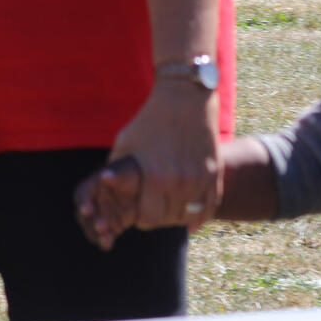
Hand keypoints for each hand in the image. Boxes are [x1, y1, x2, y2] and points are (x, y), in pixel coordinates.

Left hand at [74, 77, 219, 250]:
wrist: (185, 97)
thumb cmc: (149, 120)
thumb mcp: (125, 143)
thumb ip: (116, 170)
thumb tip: (105, 189)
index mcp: (154, 176)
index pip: (148, 217)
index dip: (142, 219)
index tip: (140, 215)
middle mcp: (179, 181)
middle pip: (169, 219)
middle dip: (159, 219)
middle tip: (155, 213)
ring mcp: (200, 179)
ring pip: (189, 216)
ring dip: (178, 218)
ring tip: (169, 212)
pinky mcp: (214, 174)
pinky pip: (209, 207)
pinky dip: (200, 217)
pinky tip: (192, 222)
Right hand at [75, 156, 143, 250]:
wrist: (139, 187)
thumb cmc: (127, 174)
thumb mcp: (124, 172)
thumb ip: (115, 175)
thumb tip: (105, 175)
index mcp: (89, 188)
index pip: (82, 196)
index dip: (84, 203)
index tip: (87, 210)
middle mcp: (90, 205)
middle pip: (85, 217)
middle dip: (92, 222)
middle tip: (101, 226)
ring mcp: (99, 218)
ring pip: (93, 229)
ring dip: (97, 235)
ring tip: (106, 239)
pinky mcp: (110, 228)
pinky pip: (105, 236)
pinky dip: (105, 241)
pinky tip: (107, 245)